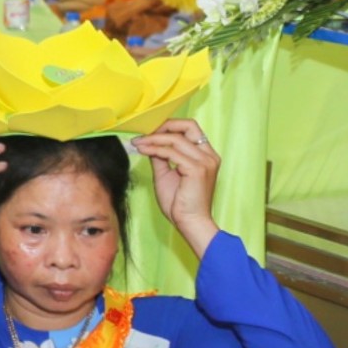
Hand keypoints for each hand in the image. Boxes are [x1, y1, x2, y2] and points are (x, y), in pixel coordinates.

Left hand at [136, 119, 220, 250]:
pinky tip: (142, 150)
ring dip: (153, 139)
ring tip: (137, 143)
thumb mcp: (167, 173)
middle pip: (189, 126)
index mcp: (206, 155)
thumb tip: (149, 142)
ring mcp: (205, 162)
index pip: (190, 128)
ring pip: (175, 139)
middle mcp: (209, 156)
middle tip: (144, 132)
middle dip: (164, 125)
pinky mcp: (197, 169)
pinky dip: (154, 149)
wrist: (190, 222)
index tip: (148, 130)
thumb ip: (161, 156)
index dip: (169, 125)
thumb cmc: (180, 202)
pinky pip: (171, 152)